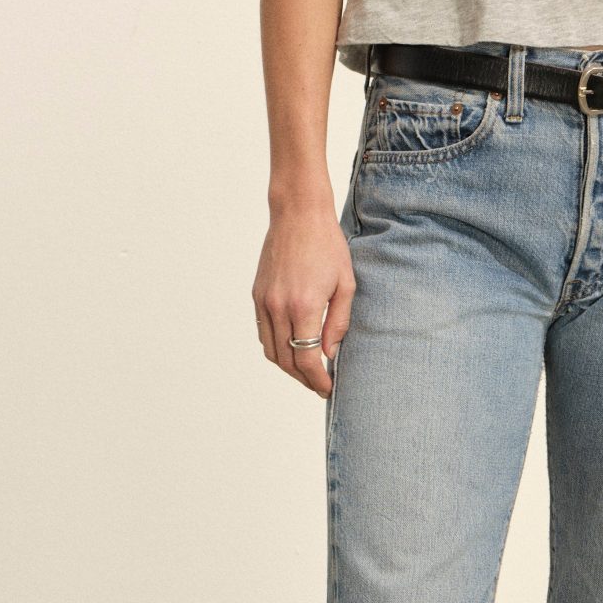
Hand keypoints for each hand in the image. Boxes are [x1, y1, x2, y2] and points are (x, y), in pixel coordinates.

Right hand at [254, 206, 354, 397]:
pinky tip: (291, 349)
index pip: (307, 359)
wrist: (298, 215)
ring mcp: (264, 301)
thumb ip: (338, 322)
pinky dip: (276, 348)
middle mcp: (279, 307)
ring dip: (288, 367)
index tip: (328, 388)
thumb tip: (330, 353)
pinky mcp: (257, 295)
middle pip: (287, 361)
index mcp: (304, 306)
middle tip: (320, 385)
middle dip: (304, 379)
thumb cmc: (327, 245)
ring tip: (307, 371)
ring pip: (271, 351)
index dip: (318, 379)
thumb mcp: (345, 283)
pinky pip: (263, 333)